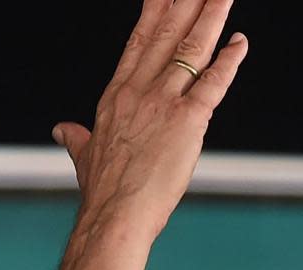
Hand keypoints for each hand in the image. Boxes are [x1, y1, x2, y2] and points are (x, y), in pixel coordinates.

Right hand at [54, 0, 247, 241]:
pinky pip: (213, 84)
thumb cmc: (104, 192)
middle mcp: (139, 91)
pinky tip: (240, 42)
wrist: (114, 215)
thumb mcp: (86, 156)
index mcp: (117, 94)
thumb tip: (62, 131)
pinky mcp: (188, 121)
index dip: (155, 12)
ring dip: (211, 18)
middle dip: (185, 3)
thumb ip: (78, 139)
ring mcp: (163, 103)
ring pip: (191, 50)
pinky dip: (229, 62)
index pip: (140, 42)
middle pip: (166, 35)